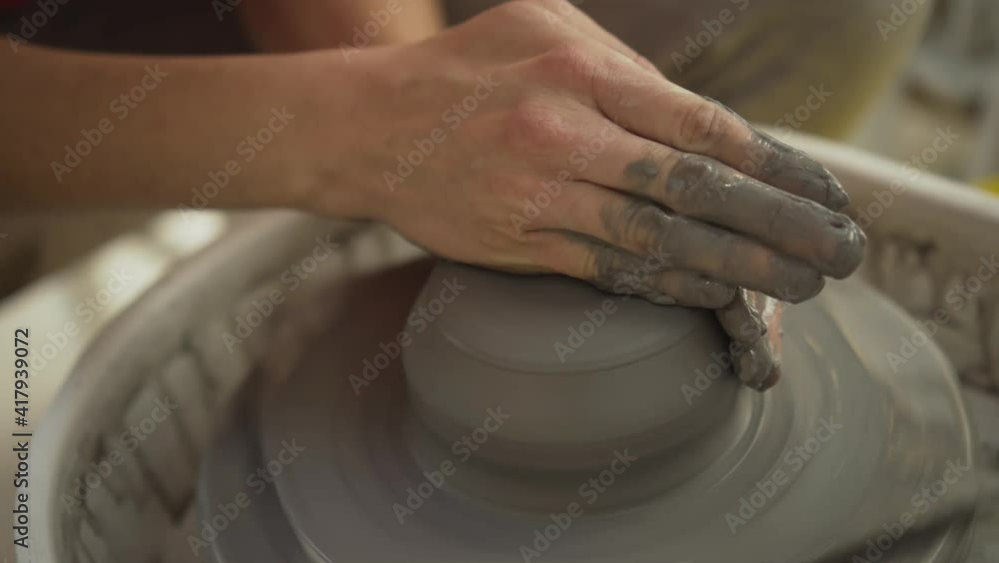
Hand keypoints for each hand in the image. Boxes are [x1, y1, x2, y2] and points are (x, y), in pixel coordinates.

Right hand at [329, 0, 864, 388]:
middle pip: (694, 189)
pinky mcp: (518, 240)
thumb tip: (701, 118)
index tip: (822, 192)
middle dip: (778, 224)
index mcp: (580, 70)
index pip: (701, 126)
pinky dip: (667, 285)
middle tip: (836, 252)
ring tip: (794, 285)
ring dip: (736, 267)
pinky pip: (607, 269)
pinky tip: (713, 295)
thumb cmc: (463, 70)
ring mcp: (539, 193)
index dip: (774, 165)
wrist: (368, 126)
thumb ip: (622, 64)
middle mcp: (564, 132)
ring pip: (658, 240)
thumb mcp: (541, 27)